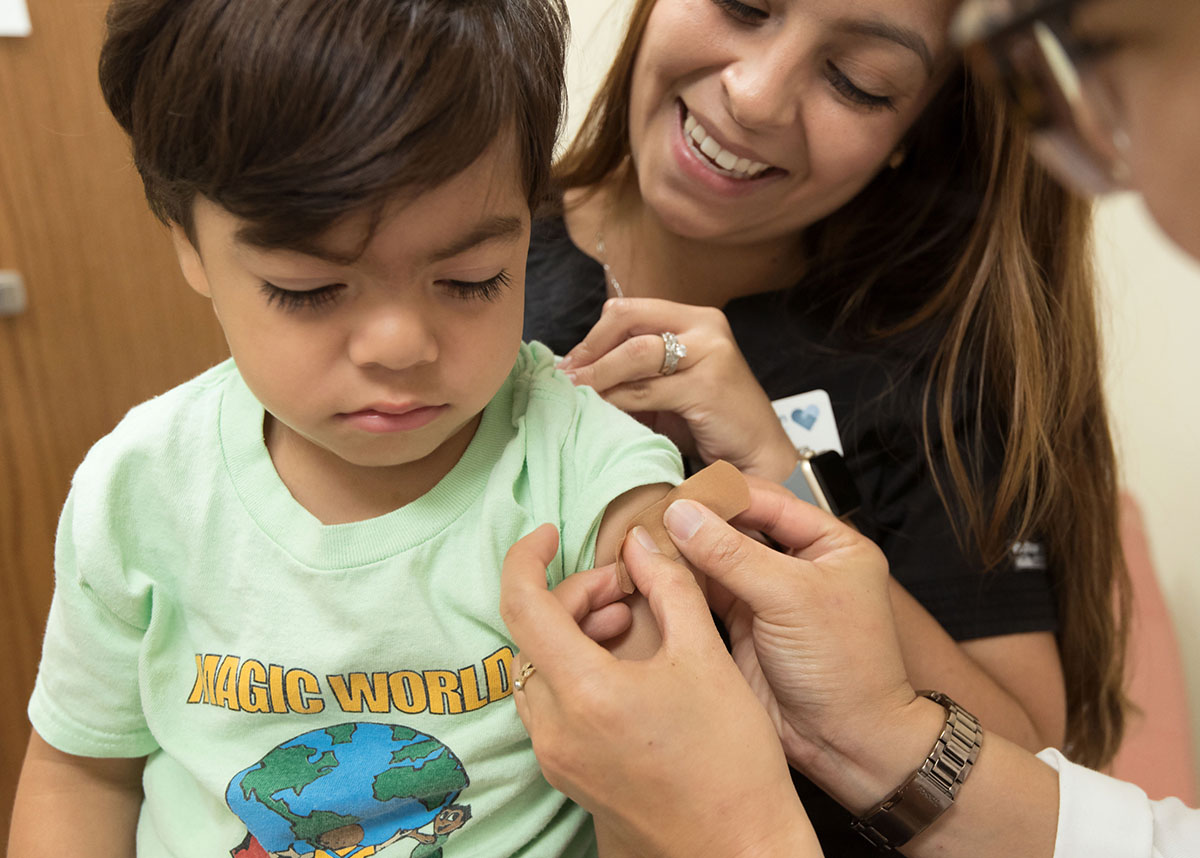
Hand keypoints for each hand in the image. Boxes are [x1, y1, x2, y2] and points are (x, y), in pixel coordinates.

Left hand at [500, 524, 815, 857]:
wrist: (739, 849)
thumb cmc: (732, 761)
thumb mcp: (706, 656)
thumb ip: (668, 587)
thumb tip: (641, 543)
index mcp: (585, 693)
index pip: (522, 605)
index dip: (526, 557)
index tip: (547, 533)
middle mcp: (555, 729)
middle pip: (532, 635)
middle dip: (574, 597)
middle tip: (626, 589)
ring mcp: (556, 757)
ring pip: (538, 670)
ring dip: (573, 633)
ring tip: (628, 622)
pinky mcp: (567, 775)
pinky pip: (550, 704)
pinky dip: (574, 670)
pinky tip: (622, 666)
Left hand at [557, 298, 796, 479]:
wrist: (757, 453)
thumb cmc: (709, 421)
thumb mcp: (669, 386)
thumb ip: (635, 371)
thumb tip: (577, 370)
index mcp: (695, 318)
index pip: (630, 310)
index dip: (594, 335)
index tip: (570, 363)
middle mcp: (705, 326)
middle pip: (628, 322)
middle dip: (590, 350)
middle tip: (566, 377)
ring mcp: (710, 353)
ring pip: (635, 354)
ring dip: (597, 376)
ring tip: (575, 393)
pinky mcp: (708, 385)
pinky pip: (646, 390)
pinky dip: (616, 399)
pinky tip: (601, 410)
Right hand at [662, 481, 941, 809]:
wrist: (847, 744)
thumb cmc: (847, 670)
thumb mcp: (790, 598)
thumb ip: (732, 554)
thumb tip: (683, 515)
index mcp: (831, 543)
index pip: (768, 501)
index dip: (723, 496)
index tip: (678, 494)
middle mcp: (800, 564)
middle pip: (739, 527)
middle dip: (698, 523)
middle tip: (653, 516)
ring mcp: (770, 596)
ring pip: (717, 560)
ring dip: (684, 552)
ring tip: (645, 541)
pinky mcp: (744, 626)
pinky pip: (706, 594)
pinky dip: (681, 584)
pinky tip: (653, 572)